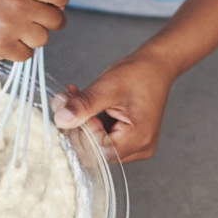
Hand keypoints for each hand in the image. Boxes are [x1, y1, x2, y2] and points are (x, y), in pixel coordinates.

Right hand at [0, 0, 68, 61]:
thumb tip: (61, 4)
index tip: (55, 3)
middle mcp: (17, 4)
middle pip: (56, 20)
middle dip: (50, 21)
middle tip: (35, 20)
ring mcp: (10, 27)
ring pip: (43, 39)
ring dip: (34, 37)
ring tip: (18, 29)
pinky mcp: (2, 46)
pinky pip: (28, 54)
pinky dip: (21, 50)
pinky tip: (10, 40)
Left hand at [54, 51, 175, 162]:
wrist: (156, 66)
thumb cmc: (140, 74)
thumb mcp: (108, 87)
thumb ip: (84, 105)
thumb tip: (61, 120)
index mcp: (139, 138)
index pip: (101, 150)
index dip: (83, 133)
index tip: (72, 109)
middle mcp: (140, 147)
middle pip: (99, 151)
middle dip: (78, 127)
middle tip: (64, 102)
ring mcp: (136, 145)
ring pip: (98, 144)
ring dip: (82, 123)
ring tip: (73, 98)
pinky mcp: (129, 139)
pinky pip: (104, 137)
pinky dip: (91, 122)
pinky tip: (83, 104)